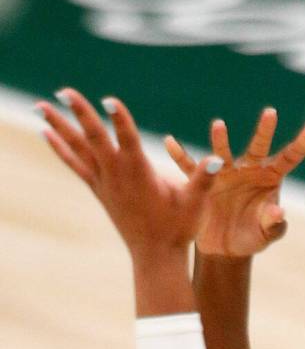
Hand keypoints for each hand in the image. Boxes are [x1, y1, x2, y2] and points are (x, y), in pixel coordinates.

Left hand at [36, 88, 219, 263]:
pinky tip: (46, 133)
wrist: (155, 256)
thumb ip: (205, 178)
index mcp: (140, 174)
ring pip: (78, 149)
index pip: (128, 140)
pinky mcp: (99, 190)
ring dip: (60, 126)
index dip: (120, 119)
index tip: (108, 100)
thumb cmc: (178, 229)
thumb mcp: (195, 204)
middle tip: (64, 91)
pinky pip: (75, 164)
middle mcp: (117, 176)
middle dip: (80, 114)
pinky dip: (60, 148)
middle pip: (95, 138)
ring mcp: (105, 183)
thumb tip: (221, 160)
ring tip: (40, 105)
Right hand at [165, 109, 304, 256]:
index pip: (287, 159)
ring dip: (221, 140)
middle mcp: (248, 170)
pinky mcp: (203, 182)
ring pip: (223, 153)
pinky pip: (190, 167)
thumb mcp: (265, 234)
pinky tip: (169, 142)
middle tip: (270, 113)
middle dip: (264, 131)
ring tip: (219, 126)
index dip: (299, 146)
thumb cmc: (252, 237)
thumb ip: (273, 224)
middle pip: (258, 147)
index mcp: (270, 179)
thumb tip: (278, 213)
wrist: (225, 248)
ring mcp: (224, 173)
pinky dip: (180, 155)